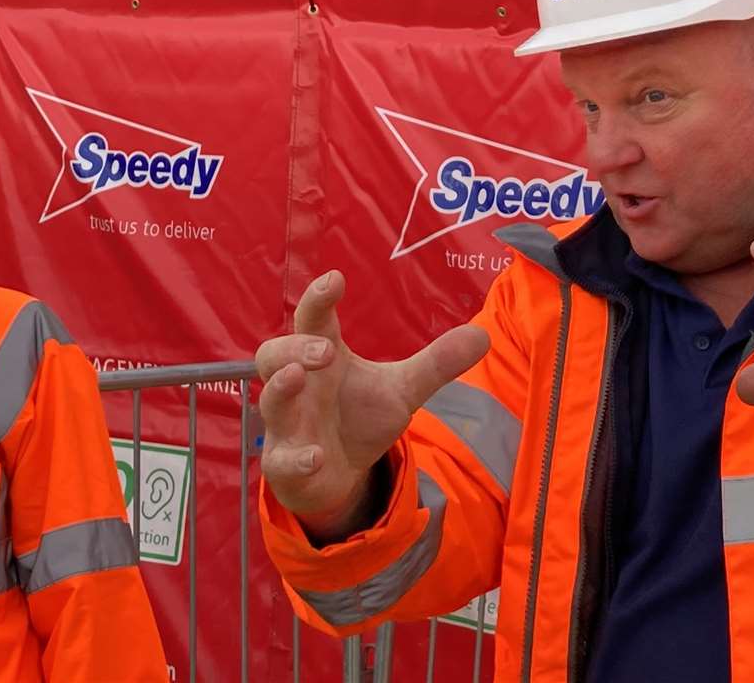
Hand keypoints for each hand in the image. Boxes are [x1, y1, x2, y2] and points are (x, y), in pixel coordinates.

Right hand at [255, 271, 489, 537]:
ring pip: (269, 401)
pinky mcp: (285, 464)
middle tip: (325, 349)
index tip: (335, 279)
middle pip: (275, 353)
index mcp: (324, 357)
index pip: (313, 319)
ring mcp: (286, 424)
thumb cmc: (360, 417)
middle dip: (295, 347)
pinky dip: (296, 458)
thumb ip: (436, 364)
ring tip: (297, 377)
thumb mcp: (402, 389)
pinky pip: (281, 460)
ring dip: (280, 389)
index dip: (318, 298)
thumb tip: (483, 336)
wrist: (337, 474)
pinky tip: (317, 456)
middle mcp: (298, 385)